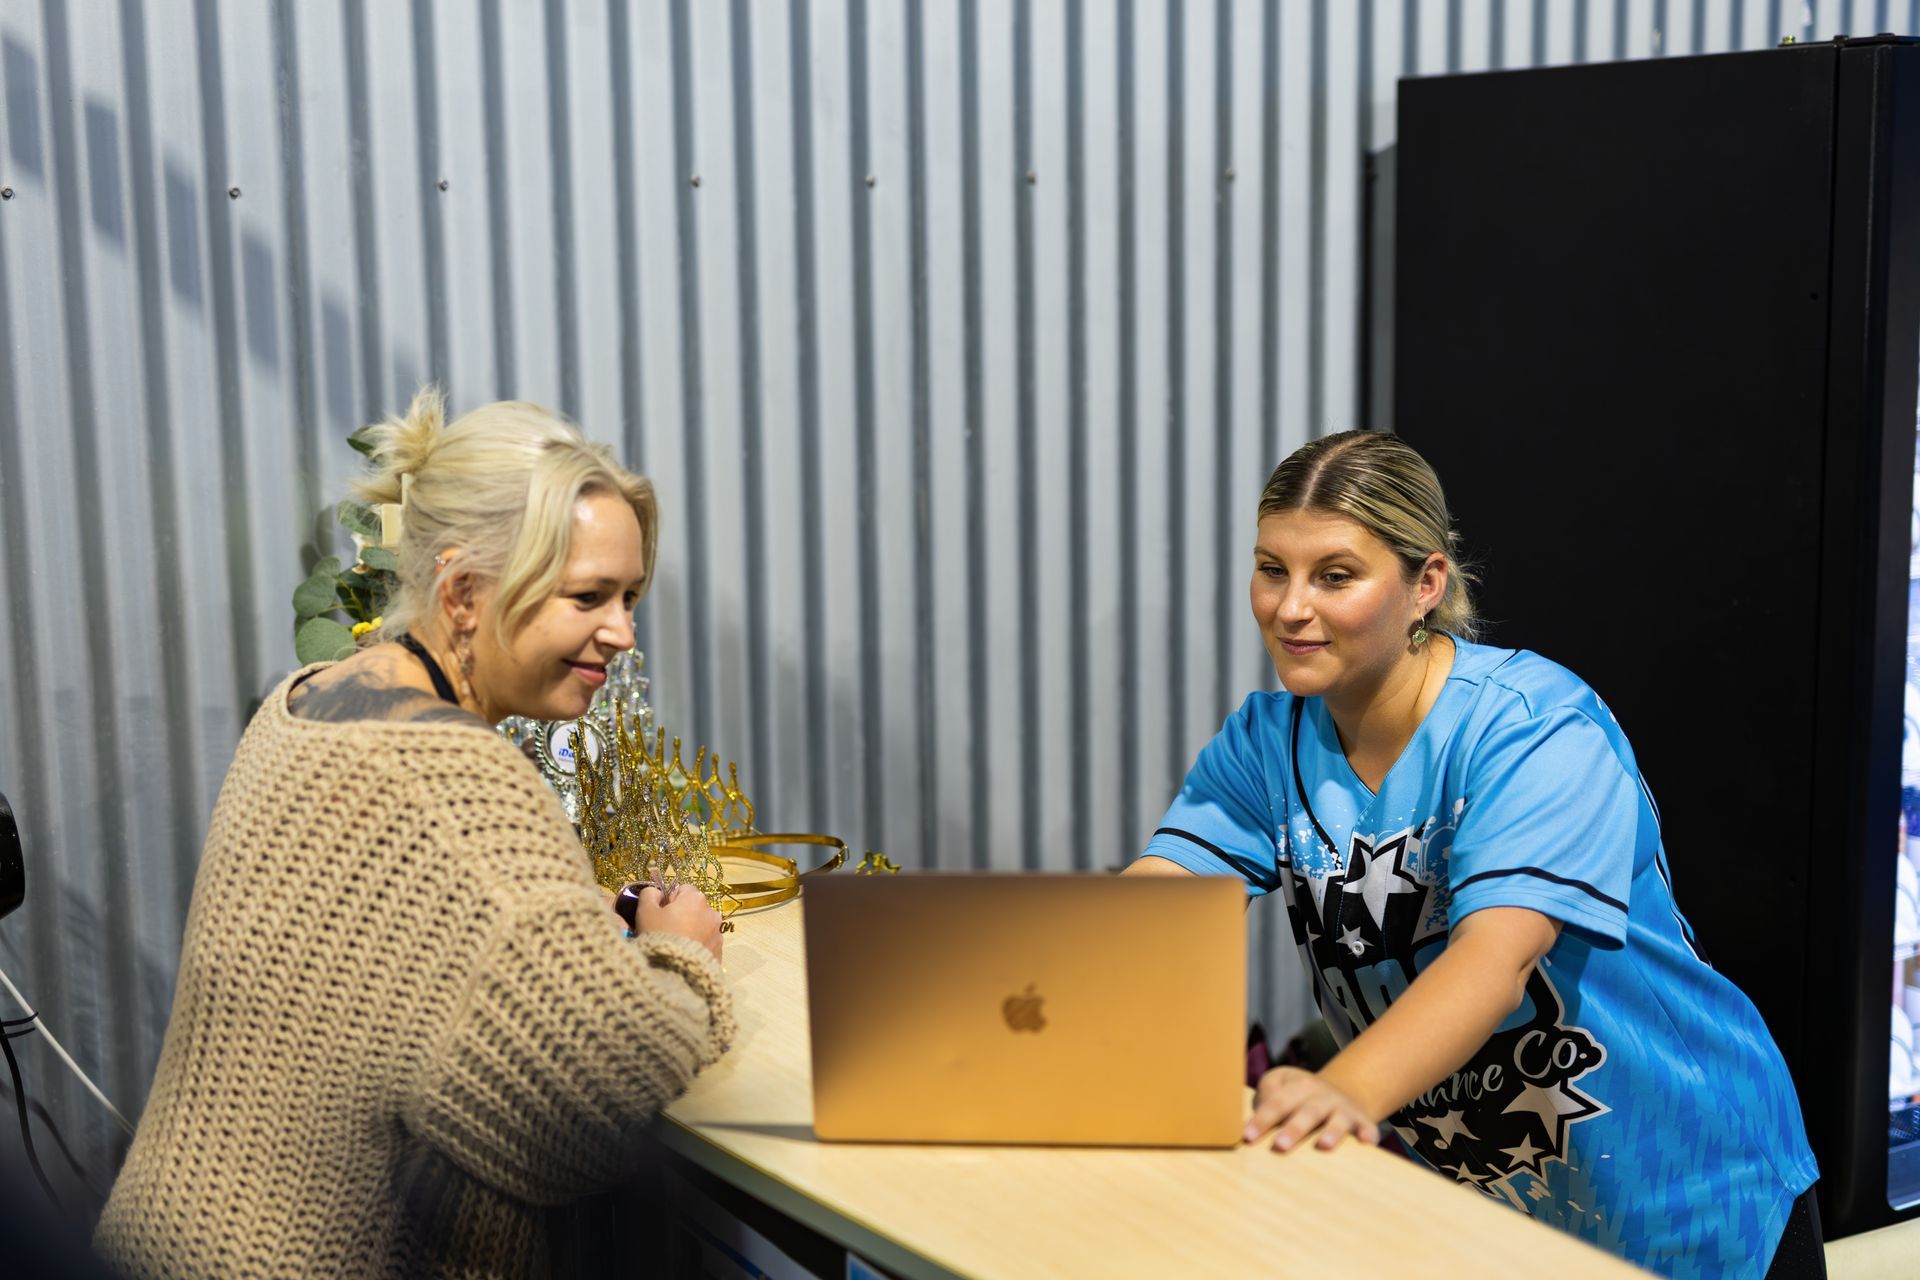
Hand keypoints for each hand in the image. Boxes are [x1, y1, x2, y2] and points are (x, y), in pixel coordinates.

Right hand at [632, 884, 723, 962]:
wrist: (673, 972)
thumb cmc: (658, 936)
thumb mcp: (645, 911)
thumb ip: (650, 894)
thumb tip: (657, 892)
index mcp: (695, 899)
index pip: (683, 890)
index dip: (670, 900)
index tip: (661, 914)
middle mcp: (712, 913)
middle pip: (694, 908)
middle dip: (682, 915)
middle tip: (666, 930)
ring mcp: (718, 934)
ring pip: (701, 927)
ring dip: (691, 931)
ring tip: (676, 945)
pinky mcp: (719, 952)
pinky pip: (706, 944)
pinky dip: (697, 946)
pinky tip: (685, 955)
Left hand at [1244, 1065, 1380, 1152]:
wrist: (1340, 1090)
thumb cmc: (1298, 1095)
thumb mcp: (1280, 1083)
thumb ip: (1266, 1095)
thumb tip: (1253, 1118)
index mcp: (1297, 1086)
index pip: (1277, 1103)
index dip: (1262, 1119)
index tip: (1247, 1137)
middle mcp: (1321, 1096)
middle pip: (1306, 1111)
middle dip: (1294, 1129)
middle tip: (1280, 1146)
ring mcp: (1343, 1108)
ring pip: (1337, 1119)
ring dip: (1331, 1131)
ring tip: (1323, 1146)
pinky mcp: (1362, 1121)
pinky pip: (1367, 1127)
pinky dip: (1368, 1134)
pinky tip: (1366, 1144)